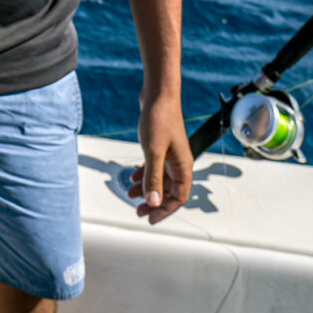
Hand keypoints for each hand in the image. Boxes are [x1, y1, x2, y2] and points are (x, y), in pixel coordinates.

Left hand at [128, 93, 192, 223]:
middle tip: (138, 212)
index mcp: (183, 167)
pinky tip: (131, 178)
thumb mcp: (153, 151)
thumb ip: (153, 178)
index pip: (178, 198)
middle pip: (168, 191)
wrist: (158, 93)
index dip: (165, 210)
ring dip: (146, 188)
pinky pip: (154, 166)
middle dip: (154, 202)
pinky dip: (143, 174)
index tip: (150, 218)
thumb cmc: (159, 118)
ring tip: (130, 195)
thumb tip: (154, 202)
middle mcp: (179, 162)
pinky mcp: (160, 146)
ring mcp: (169, 154)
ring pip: (159, 179)